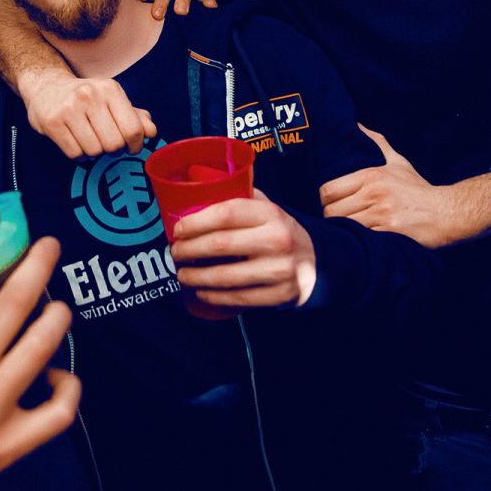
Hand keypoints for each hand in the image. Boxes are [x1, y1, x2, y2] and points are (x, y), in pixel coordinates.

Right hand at [19, 68, 156, 158]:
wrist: (46, 87)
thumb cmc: (86, 97)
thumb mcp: (112, 99)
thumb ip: (135, 116)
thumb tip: (151, 132)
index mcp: (110, 89)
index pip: (133, 129)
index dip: (135, 145)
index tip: (131, 147)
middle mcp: (90, 96)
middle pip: (114, 144)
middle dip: (113, 150)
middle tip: (107, 143)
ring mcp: (69, 109)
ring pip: (94, 151)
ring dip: (94, 152)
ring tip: (89, 140)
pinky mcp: (52, 122)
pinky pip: (75, 154)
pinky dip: (79, 156)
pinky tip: (77, 143)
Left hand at [170, 189, 315, 308]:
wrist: (315, 263)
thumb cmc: (279, 232)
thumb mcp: (267, 208)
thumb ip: (240, 198)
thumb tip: (197, 193)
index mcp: (271, 213)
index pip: (226, 213)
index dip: (196, 222)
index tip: (178, 229)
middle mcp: (277, 240)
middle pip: (220, 245)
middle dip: (188, 250)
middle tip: (175, 252)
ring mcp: (278, 270)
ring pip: (224, 276)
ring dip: (195, 276)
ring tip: (182, 273)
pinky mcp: (278, 295)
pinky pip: (236, 298)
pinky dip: (212, 295)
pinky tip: (201, 290)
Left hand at [319, 126, 490, 247]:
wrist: (448, 212)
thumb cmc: (420, 189)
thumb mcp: (399, 162)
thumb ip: (378, 143)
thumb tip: (359, 125)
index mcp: (371, 175)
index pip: (328, 190)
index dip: (323, 200)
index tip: (329, 205)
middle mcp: (374, 193)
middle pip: (331, 211)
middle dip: (331, 218)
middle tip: (337, 222)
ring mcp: (381, 213)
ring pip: (344, 226)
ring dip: (343, 231)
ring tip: (347, 232)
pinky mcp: (389, 232)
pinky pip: (361, 238)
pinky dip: (358, 241)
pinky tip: (361, 241)